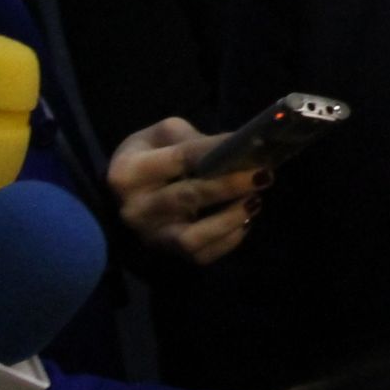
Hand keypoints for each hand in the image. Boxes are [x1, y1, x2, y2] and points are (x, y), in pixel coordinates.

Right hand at [106, 118, 268, 263]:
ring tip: (255, 200)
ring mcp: (150, 236)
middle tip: (264, 175)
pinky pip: (202, 254)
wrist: (125, 194)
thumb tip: (238, 148)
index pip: (181, 158)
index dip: (218, 151)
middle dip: (231, 185)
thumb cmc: (150, 156)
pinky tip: (245, 220)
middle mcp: (135, 208)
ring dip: (231, 219)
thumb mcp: (163, 135)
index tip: (250, 146)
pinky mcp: (166, 254)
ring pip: (194, 237)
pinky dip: (229, 239)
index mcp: (129, 171)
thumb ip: (195, 140)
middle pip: (189, 197)